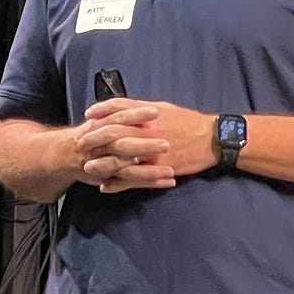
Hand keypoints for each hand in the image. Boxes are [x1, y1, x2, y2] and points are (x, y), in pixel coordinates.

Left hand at [80, 98, 215, 192]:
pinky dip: (118, 183)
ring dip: (101, 163)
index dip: (101, 111)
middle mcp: (147, 131)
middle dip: (94, 137)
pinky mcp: (158, 169)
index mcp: (148, 114)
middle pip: (114, 132)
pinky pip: (133, 178)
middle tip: (80, 143)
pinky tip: (106, 186)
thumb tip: (126, 107)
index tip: (88, 115)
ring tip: (87, 167)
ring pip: (120, 158)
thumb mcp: (165, 108)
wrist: (212, 139)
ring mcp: (151, 151)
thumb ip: (144, 109)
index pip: (118, 108)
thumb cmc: (189, 122)